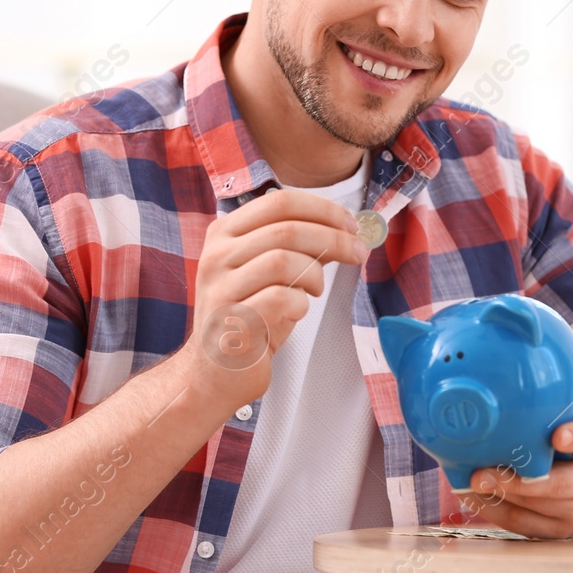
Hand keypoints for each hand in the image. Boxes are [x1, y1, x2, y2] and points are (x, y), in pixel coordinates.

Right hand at [183, 188, 367, 410]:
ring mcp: (220, 288)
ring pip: (283, 260)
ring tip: (315, 290)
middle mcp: (216, 255)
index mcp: (225, 233)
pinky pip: (280, 298)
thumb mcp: (269, 272)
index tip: (351, 225)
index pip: (279, 201)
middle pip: (286, 228)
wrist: (215, 371)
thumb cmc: (250, 317)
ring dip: (314, 274)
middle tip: (358, 252)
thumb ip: (297, 246)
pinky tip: (296, 311)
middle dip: (333, 238)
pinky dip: (301, 303)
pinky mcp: (230, 321)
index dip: (323, 209)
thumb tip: (345, 228)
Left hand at [457, 410, 572, 538]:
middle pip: (556, 486)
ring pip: (533, 508)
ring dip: (495, 497)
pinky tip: (471, 495)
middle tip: (480, 474)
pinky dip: (492, 510)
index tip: (557, 435)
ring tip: (466, 482)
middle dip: (514, 482)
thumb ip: (558, 411)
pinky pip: (520, 524)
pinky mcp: (558, 532)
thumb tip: (507, 391)